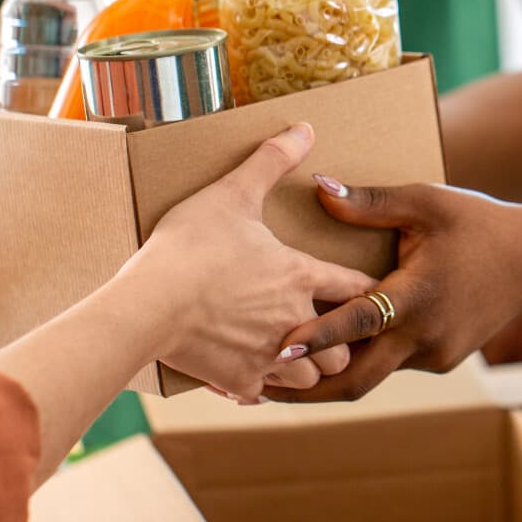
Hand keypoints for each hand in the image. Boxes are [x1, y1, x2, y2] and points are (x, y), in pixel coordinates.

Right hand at [111, 124, 374, 399]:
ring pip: (310, 377)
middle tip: (327, 331)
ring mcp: (268, 355)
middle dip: (340, 341)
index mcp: (300, 275)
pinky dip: (260, 386)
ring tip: (292, 355)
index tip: (373, 294)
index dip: (368, 291)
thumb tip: (305, 127)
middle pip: (343, 345)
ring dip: (305, 368)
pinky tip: (248, 374)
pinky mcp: (238, 380)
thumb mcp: (231, 193)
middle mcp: (295, 319)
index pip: (356, 288)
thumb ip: (270, 161)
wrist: (149, 305)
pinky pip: (263, 394)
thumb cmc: (191, 246)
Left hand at [263, 179, 521, 402]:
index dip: (315, 340)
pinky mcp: (440, 360)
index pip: (357, 324)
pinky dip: (360, 362)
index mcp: (417, 295)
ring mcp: (434, 355)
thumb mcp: (426, 202)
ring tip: (275, 381)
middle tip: (254, 390)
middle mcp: (424, 336)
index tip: (276, 354)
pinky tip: (327, 358)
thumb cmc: (479, 224)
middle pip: (356, 380)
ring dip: (328, 377)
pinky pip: (391, 364)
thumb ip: (370, 203)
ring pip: (372, 375)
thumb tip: (317, 187)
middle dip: (306, 391)